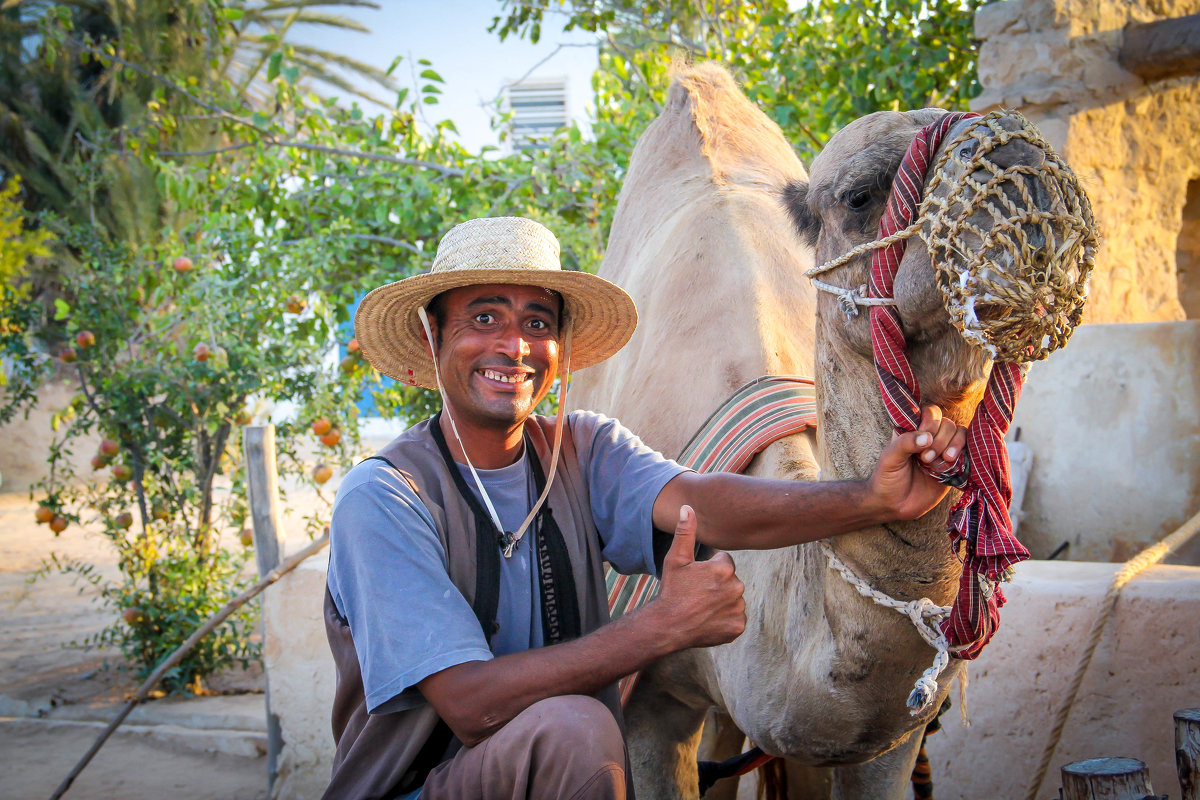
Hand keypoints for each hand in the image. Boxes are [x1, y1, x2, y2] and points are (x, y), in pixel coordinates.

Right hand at [652, 505, 745, 649]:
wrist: (668, 626)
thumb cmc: (672, 591)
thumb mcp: (675, 559)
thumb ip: (685, 532)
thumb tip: (687, 507)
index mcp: (724, 569)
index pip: (725, 563)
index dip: (709, 570)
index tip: (696, 580)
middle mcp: (736, 587)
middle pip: (731, 581)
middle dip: (718, 585)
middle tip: (698, 594)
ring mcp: (738, 608)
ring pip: (734, 599)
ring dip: (722, 602)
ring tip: (702, 607)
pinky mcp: (738, 626)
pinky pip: (735, 618)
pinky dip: (725, 619)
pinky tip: (709, 620)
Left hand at [868, 406, 967, 520]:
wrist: (894, 505)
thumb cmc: (887, 478)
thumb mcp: (890, 458)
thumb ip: (905, 443)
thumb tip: (928, 437)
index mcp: (913, 430)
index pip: (930, 412)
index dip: (930, 422)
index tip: (922, 440)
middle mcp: (930, 437)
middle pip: (948, 423)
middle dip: (940, 439)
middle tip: (925, 459)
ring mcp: (943, 451)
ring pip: (960, 434)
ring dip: (954, 445)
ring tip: (943, 461)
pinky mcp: (954, 466)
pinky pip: (968, 452)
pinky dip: (963, 455)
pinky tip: (952, 464)